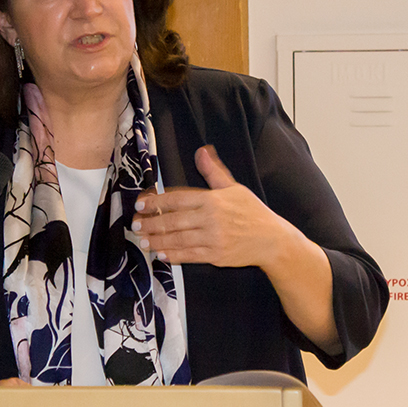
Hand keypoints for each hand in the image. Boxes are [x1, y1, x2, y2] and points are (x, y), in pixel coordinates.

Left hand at [134, 145, 340, 354]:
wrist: (272, 240)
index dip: (157, 202)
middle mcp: (210, 219)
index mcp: (212, 200)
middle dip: (151, 223)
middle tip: (135, 224)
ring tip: (142, 240)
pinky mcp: (215, 256)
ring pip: (178, 239)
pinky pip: (189, 256)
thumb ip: (213, 171)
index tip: (141, 205)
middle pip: (173, 220)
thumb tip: (202, 150)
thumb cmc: (252, 212)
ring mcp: (212, 239)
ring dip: (157, 240)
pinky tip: (160, 254)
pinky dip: (173, 255)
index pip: (178, 198)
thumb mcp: (233, 187)